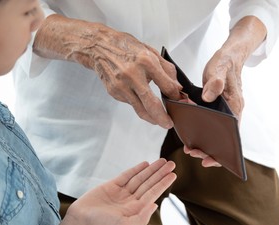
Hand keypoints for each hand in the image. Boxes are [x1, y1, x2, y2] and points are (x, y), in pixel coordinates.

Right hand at [33, 15, 181, 128]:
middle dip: (162, 118)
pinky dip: (139, 104)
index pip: (166, 85)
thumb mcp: (150, 52)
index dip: (175, 96)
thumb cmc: (126, 48)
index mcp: (145, 61)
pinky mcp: (114, 92)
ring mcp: (121, 86)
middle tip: (169, 124)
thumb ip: (166, 70)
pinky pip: (131, 103)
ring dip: (151, 117)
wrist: (99, 47)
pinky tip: (141, 99)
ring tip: (159, 120)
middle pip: (151, 104)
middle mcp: (132, 75)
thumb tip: (177, 88)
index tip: (179, 101)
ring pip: (140, 109)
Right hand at [50, 158, 175, 224]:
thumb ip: (141, 218)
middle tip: (172, 163)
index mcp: (136, 209)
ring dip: (151, 169)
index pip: (153, 193)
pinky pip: (127, 175)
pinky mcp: (112, 185)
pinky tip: (145, 164)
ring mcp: (122, 192)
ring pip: (140, 178)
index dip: (163, 183)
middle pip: (149, 184)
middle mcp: (131, 200)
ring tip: (162, 161)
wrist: (81, 220)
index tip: (173, 174)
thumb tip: (155, 205)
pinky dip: (136, 169)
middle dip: (160, 173)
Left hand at [184, 16, 266, 166]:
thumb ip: (215, 82)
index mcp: (235, 106)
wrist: (230, 55)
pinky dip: (202, 131)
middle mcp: (232, 112)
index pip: (232, 135)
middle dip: (210, 151)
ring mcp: (225, 112)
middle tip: (192, 153)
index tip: (209, 159)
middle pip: (224, 139)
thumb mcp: (219, 69)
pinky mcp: (217, 108)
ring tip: (189, 148)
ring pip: (217, 134)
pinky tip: (190, 134)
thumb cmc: (225, 62)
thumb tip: (207, 97)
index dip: (222, 150)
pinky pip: (211, 125)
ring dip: (205, 143)